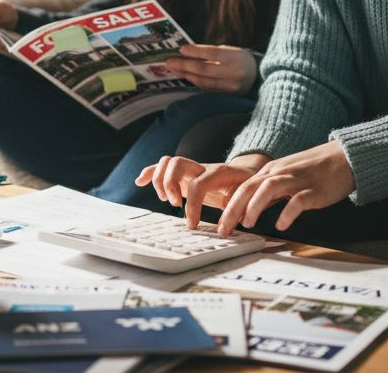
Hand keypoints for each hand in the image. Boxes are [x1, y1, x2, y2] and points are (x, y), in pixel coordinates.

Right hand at [134, 153, 269, 228]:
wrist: (248, 171)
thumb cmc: (247, 186)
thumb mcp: (247, 197)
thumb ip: (239, 208)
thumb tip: (230, 224)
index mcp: (218, 172)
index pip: (198, 184)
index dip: (192, 206)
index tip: (193, 225)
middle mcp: (201, 167)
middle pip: (177, 163)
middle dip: (170, 184)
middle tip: (174, 205)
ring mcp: (191, 169)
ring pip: (168, 162)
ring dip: (160, 180)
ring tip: (164, 199)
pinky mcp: (184, 174)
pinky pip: (163, 168)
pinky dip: (150, 173)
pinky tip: (139, 181)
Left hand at [162, 44, 257, 94]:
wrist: (258, 76)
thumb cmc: (240, 60)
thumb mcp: (230, 51)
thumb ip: (212, 52)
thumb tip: (188, 52)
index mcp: (236, 57)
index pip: (213, 53)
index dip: (196, 51)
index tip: (182, 49)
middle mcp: (233, 73)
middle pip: (205, 69)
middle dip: (185, 65)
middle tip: (170, 62)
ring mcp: (230, 86)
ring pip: (203, 81)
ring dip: (186, 75)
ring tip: (174, 70)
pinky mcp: (226, 95)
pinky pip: (207, 88)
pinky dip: (195, 82)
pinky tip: (186, 77)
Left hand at [216, 140, 355, 235]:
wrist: (344, 157)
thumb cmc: (315, 170)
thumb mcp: (287, 177)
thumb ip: (269, 192)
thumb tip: (249, 210)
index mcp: (272, 170)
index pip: (243, 187)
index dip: (229, 206)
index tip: (220, 225)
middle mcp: (280, 173)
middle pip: (250, 187)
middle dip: (233, 209)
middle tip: (224, 229)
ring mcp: (297, 180)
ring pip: (269, 188)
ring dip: (254, 206)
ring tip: (247, 224)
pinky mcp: (314, 190)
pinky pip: (298, 200)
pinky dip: (287, 212)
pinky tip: (281, 224)